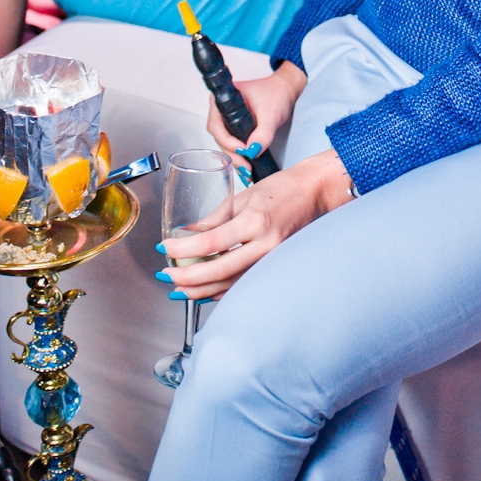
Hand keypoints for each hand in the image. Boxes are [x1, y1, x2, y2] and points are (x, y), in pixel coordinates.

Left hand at [158, 148, 353, 296]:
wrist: (315, 194)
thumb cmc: (283, 189)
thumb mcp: (244, 196)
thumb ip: (215, 217)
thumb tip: (188, 233)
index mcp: (255, 221)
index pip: (210, 242)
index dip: (183, 249)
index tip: (165, 248)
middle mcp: (266, 244)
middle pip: (219, 271)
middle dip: (188, 277)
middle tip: (166, 275)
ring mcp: (273, 259)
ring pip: (231, 284)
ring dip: (202, 290)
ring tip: (179, 288)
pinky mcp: (275, 267)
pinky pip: (244, 284)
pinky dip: (222, 291)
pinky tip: (205, 291)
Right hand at [206, 61, 305, 166]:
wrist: (286, 91)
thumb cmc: (277, 94)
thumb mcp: (271, 114)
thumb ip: (263, 133)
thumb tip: (253, 151)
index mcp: (223, 99)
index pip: (217, 125)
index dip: (227, 140)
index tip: (243, 150)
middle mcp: (221, 109)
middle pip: (219, 136)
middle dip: (232, 154)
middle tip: (246, 167)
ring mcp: (226, 119)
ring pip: (225, 143)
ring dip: (235, 158)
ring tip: (248, 171)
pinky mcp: (234, 128)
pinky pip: (233, 144)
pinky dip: (239, 156)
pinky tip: (247, 167)